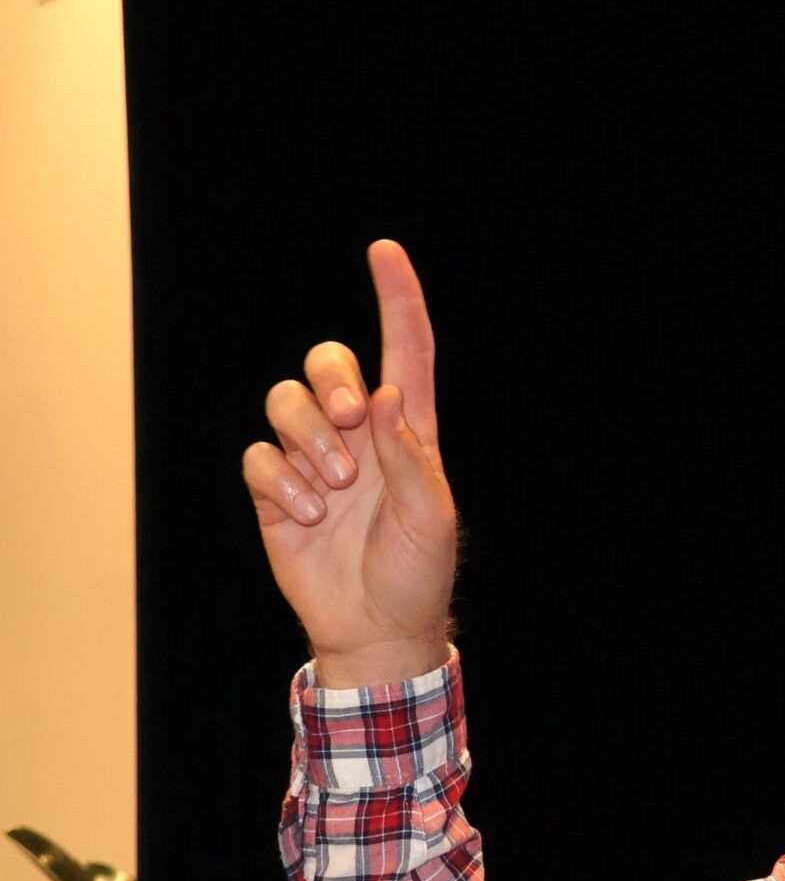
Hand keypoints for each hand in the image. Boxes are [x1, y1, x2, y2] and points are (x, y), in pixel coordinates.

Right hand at [241, 240, 456, 686]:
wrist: (375, 628)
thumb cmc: (416, 573)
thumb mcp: (430, 517)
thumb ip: (410, 456)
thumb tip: (389, 395)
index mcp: (409, 432)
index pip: (406, 352)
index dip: (397, 301)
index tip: (385, 252)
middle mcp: (358, 435)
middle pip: (329, 363)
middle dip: (332, 378)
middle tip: (353, 421)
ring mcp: (312, 459)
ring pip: (284, 402)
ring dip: (306, 439)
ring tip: (333, 489)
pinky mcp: (274, 489)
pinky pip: (258, 456)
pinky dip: (279, 482)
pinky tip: (305, 516)